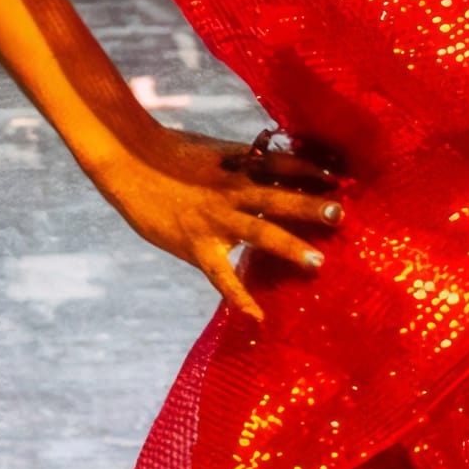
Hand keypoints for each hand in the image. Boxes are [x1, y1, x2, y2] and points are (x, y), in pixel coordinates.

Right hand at [99, 122, 341, 323]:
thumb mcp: (216, 151)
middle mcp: (233, 191)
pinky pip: (222, 275)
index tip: (338, 178)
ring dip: (291, 246)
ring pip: (260, 233)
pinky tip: (257, 316)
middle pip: (279, 197)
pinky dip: (239, 297)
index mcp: (239, 166)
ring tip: (318, 262)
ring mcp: (216, 220)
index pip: (284, 165)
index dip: (311, 170)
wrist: (129, 162)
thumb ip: (246, 164)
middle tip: (340, 214)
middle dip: (310, 207)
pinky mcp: (197, 245)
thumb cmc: (172, 154)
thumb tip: (279, 166)